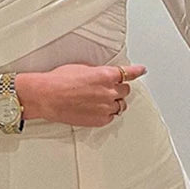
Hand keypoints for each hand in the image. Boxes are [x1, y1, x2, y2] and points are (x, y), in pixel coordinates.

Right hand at [15, 63, 147, 126]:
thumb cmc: (59, 80)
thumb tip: (103, 76)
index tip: (142, 70)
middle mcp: (109, 91)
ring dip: (113, 102)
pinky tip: (95, 110)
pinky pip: (110, 117)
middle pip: (125, 90)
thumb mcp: (82, 68)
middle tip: (108, 89)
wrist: (47, 96)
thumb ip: (98, 72)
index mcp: (105, 75)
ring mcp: (105, 107)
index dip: (137, 71)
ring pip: (120, 105)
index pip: (128, 73)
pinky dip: (106, 113)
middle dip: (119, 89)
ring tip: (99, 101)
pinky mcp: (99, 120)